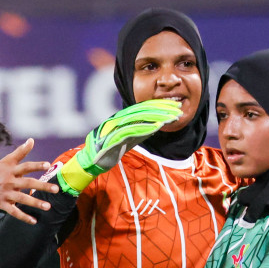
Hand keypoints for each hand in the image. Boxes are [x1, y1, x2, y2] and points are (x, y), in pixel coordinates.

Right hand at [0, 139, 52, 223]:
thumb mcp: (6, 161)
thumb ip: (20, 152)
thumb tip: (32, 140)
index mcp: (11, 170)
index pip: (26, 166)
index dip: (37, 165)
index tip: (48, 165)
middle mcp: (9, 182)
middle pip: (27, 183)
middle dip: (42, 186)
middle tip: (56, 189)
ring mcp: (6, 194)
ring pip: (22, 199)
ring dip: (35, 203)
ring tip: (48, 207)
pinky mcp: (3, 205)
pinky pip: (14, 212)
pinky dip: (24, 217)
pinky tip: (34, 221)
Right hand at [57, 100, 182, 195]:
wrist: (90, 163)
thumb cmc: (107, 152)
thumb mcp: (127, 139)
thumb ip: (139, 132)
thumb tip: (155, 125)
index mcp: (121, 118)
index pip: (143, 107)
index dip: (159, 104)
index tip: (174, 104)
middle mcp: (118, 119)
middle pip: (143, 109)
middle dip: (162, 107)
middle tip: (178, 107)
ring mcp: (115, 127)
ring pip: (139, 117)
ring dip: (157, 115)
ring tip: (172, 115)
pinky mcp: (113, 137)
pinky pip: (131, 130)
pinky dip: (145, 127)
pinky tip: (157, 125)